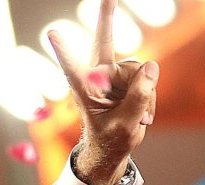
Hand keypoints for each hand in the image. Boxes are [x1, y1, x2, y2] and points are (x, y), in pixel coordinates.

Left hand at [46, 4, 157, 184]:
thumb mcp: (126, 125)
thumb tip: (152, 65)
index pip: (73, 68)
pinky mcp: (128, 77)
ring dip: (144, 94)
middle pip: (106, 43)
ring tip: (138, 117)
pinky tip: (142, 114)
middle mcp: (98, 77)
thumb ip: (139, 97)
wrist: (114, 148)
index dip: (64, 52)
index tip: (52, 33)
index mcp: (84, 90)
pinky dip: (150, 96)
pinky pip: (147, 77)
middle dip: (106, 17)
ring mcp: (113, 75)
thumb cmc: (110, 140)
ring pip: (138, 69)